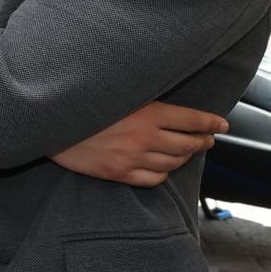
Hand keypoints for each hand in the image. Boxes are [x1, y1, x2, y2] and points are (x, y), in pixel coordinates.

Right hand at [51, 102, 227, 186]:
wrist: (48, 124)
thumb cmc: (81, 104)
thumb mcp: (115, 92)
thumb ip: (142, 98)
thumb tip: (167, 101)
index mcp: (146, 113)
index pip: (191, 119)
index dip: (211, 123)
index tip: (222, 124)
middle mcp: (144, 137)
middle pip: (187, 144)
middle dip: (202, 141)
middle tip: (207, 139)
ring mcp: (132, 158)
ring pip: (173, 162)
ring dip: (184, 157)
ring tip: (187, 151)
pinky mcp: (119, 174)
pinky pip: (154, 179)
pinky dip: (164, 173)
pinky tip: (163, 167)